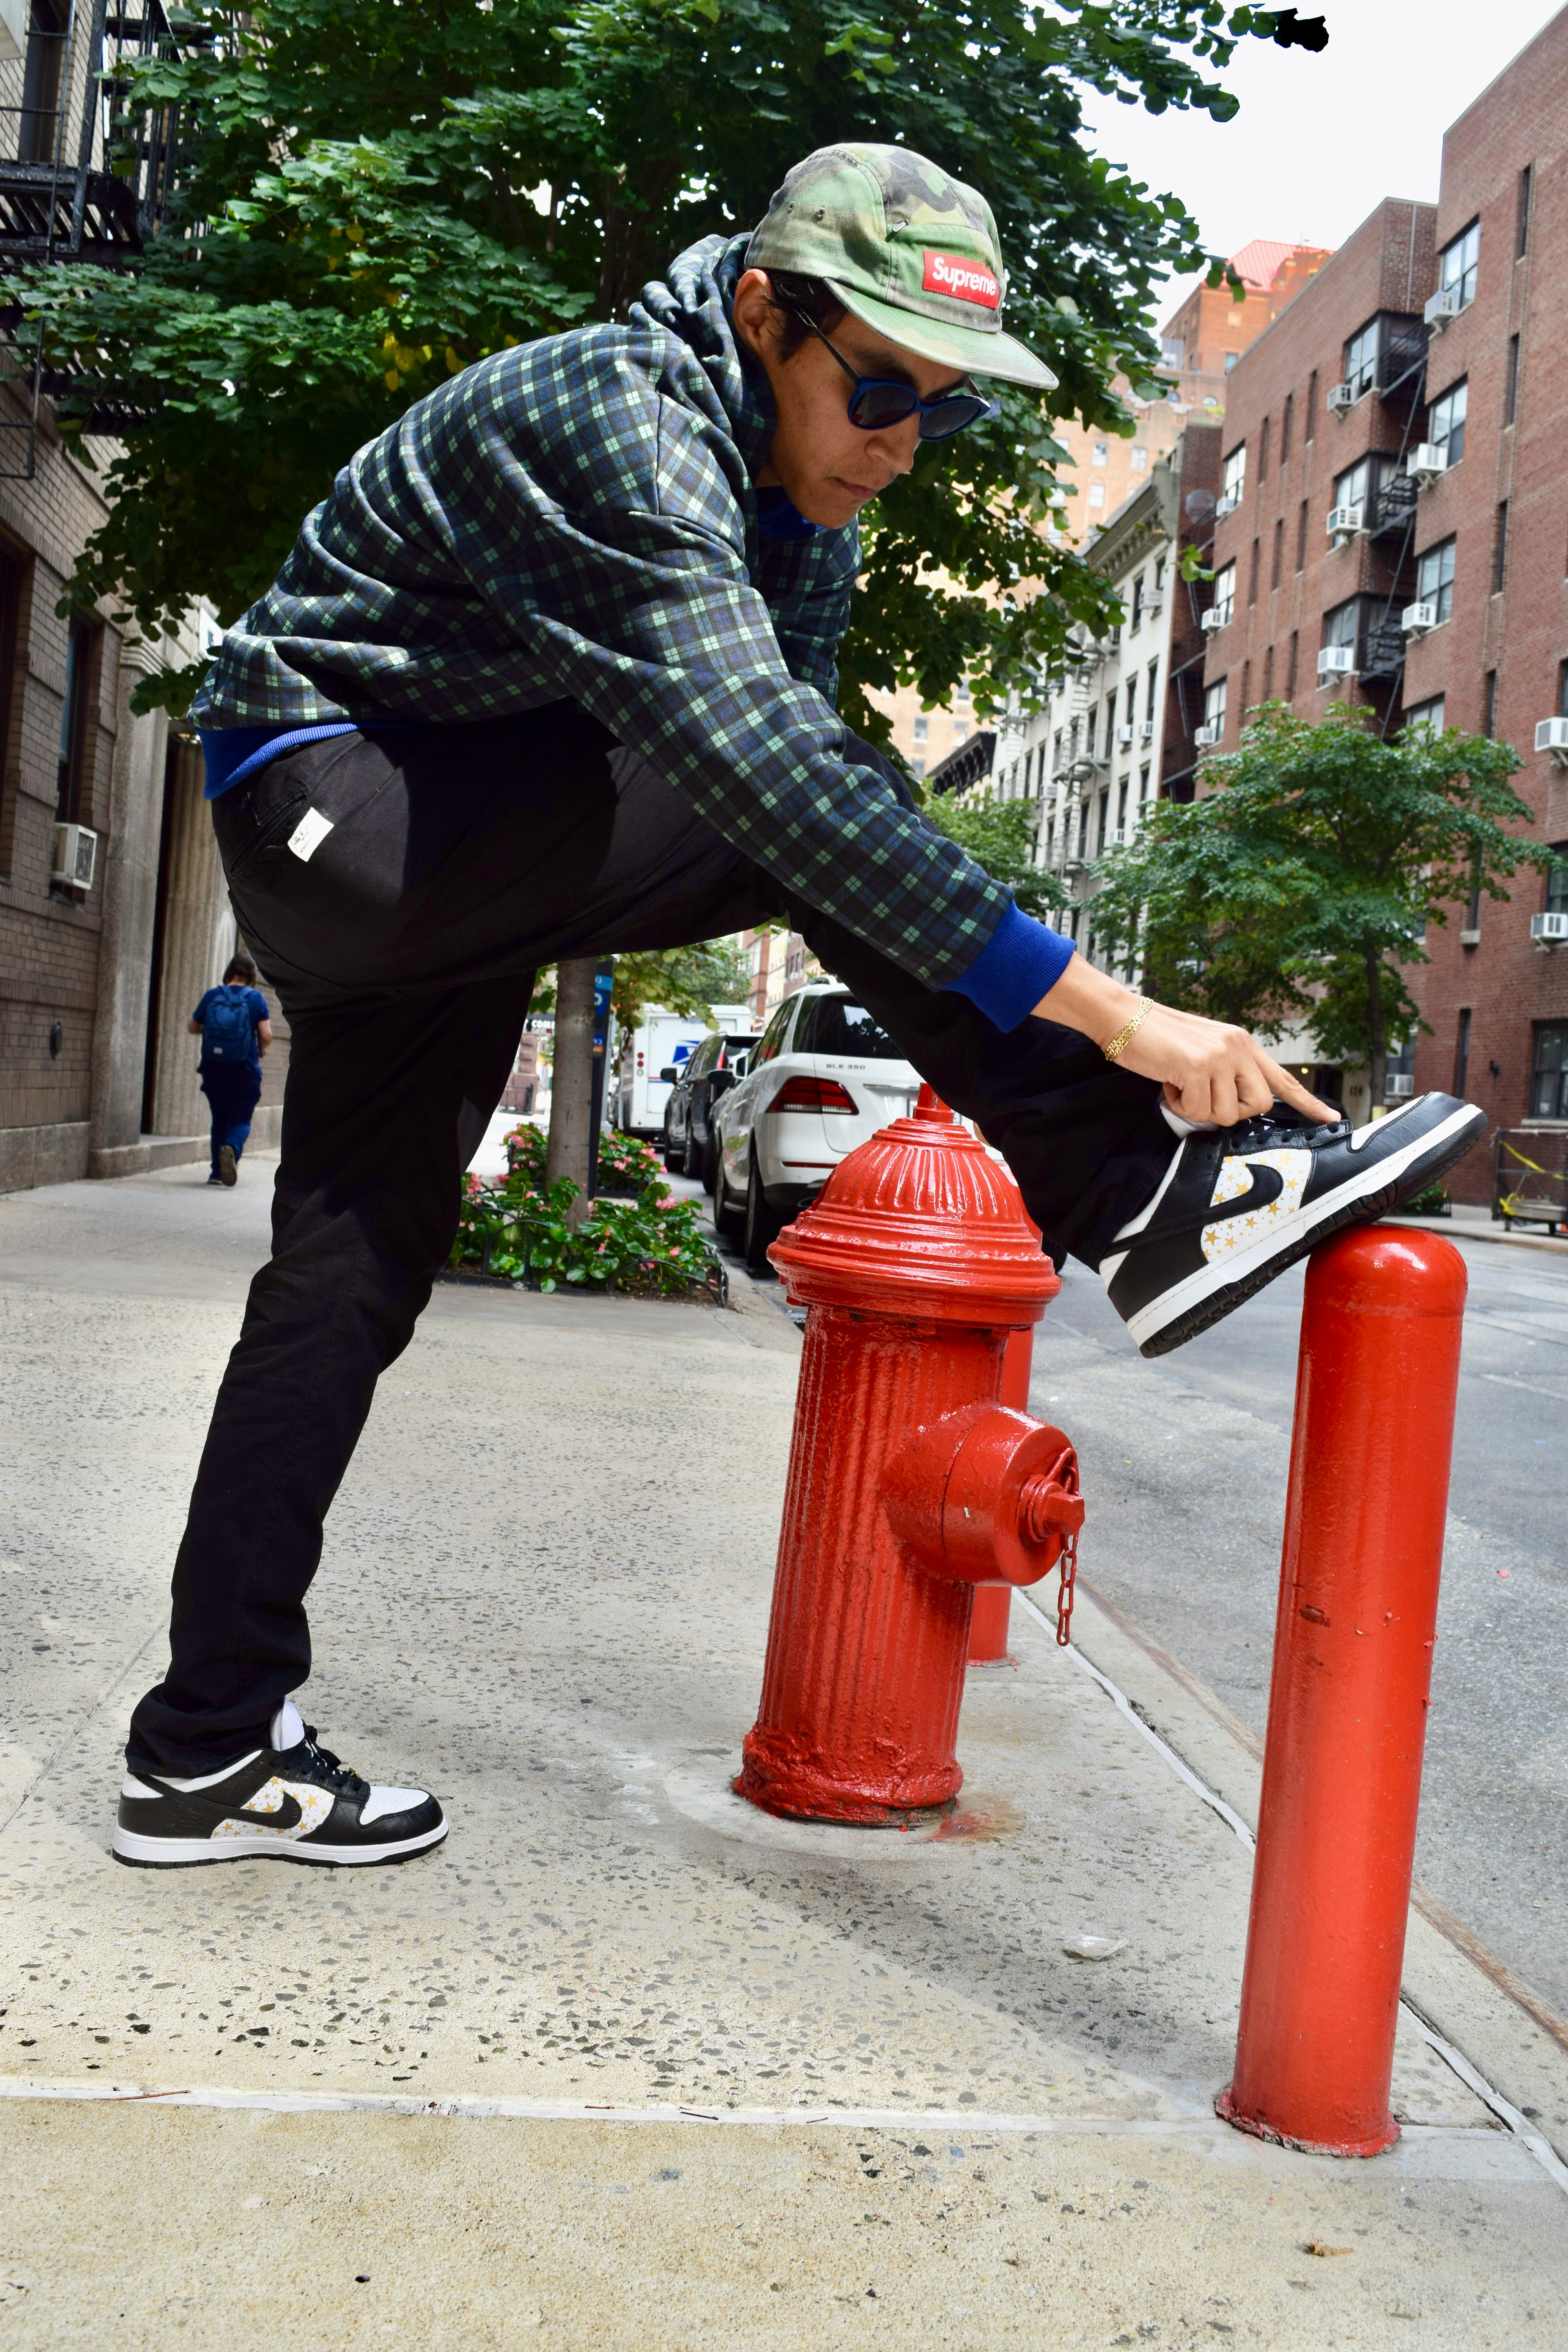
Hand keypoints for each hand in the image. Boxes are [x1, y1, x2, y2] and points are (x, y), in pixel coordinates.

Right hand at [1032, 960, 1337, 1127]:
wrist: (1126, 1018)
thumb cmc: (1159, 1039)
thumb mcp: (1203, 1051)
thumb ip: (1225, 1072)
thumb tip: (1233, 1106)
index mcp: (1243, 1044)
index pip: (1282, 1078)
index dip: (1308, 1102)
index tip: (1332, 1117)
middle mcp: (1239, 1048)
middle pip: (1258, 1105)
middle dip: (1229, 1111)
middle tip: (1203, 1097)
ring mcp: (1221, 1056)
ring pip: (1226, 1113)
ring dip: (1198, 1109)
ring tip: (1180, 1085)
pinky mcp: (1198, 1067)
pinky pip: (1198, 1111)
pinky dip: (1179, 1105)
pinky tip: (1169, 1083)